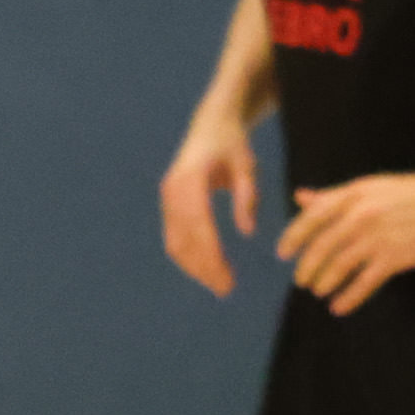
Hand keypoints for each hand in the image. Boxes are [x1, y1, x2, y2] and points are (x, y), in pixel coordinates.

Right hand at [160, 113, 259, 295]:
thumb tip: (247, 232)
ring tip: (219, 284)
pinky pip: (174, 236)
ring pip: (175, 242)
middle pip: (183, 239)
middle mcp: (172, 190)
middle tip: (226, 290)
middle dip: (203, 268)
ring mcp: (167, 197)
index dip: (211, 256)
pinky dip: (188, 256)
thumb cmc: (233, 143)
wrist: (211, 124)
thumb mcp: (246, 166)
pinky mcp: (168, 203)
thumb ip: (246, 197)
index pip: (199, 226)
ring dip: (194, 267)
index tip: (226, 278)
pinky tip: (207, 269)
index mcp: (190, 179)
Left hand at [282, 169, 414, 313]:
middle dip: (307, 267)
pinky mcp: (395, 257)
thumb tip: (300, 198)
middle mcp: (361, 215)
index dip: (293, 237)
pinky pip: (364, 283)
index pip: (312, 217)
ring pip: (340, 266)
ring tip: (319, 291)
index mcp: (352, 195)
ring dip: (325, 282)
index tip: (283, 253)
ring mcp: (378, 237)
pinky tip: (339, 307)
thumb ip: (333, 196)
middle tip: (301, 280)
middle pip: (322, 246)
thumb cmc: (409, 192)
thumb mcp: (368, 187)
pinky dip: (349, 298)